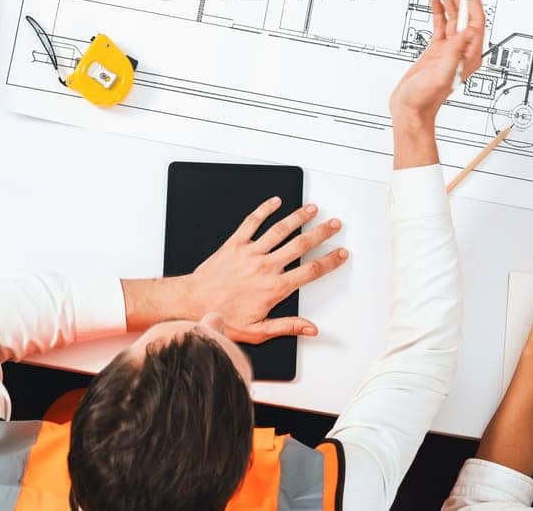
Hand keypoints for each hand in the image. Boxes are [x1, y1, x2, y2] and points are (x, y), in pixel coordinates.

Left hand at [178, 196, 348, 341]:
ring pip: (280, 230)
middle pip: (301, 245)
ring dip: (299, 217)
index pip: (310, 271)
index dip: (330, 261)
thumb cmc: (222, 316)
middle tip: (335, 225)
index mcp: (274, 288)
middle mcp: (265, 267)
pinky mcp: (235, 244)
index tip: (341, 253)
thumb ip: (287, 326)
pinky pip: (252, 222)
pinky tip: (276, 201)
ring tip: (313, 209)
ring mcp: (250, 253)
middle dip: (322, 233)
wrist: (192, 303)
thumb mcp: (258, 330)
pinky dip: (265, 209)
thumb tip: (310, 328)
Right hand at [389, 0, 485, 123]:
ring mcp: (449, 49)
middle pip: (465, 13)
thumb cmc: (425, 98)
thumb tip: (470, 32)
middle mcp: (462, 49)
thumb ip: (456, 53)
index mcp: (469, 54)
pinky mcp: (436, 50)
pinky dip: (438, 9)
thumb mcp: (443, 74)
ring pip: (452, 15)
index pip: (476, 19)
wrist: (410, 109)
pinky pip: (440, 24)